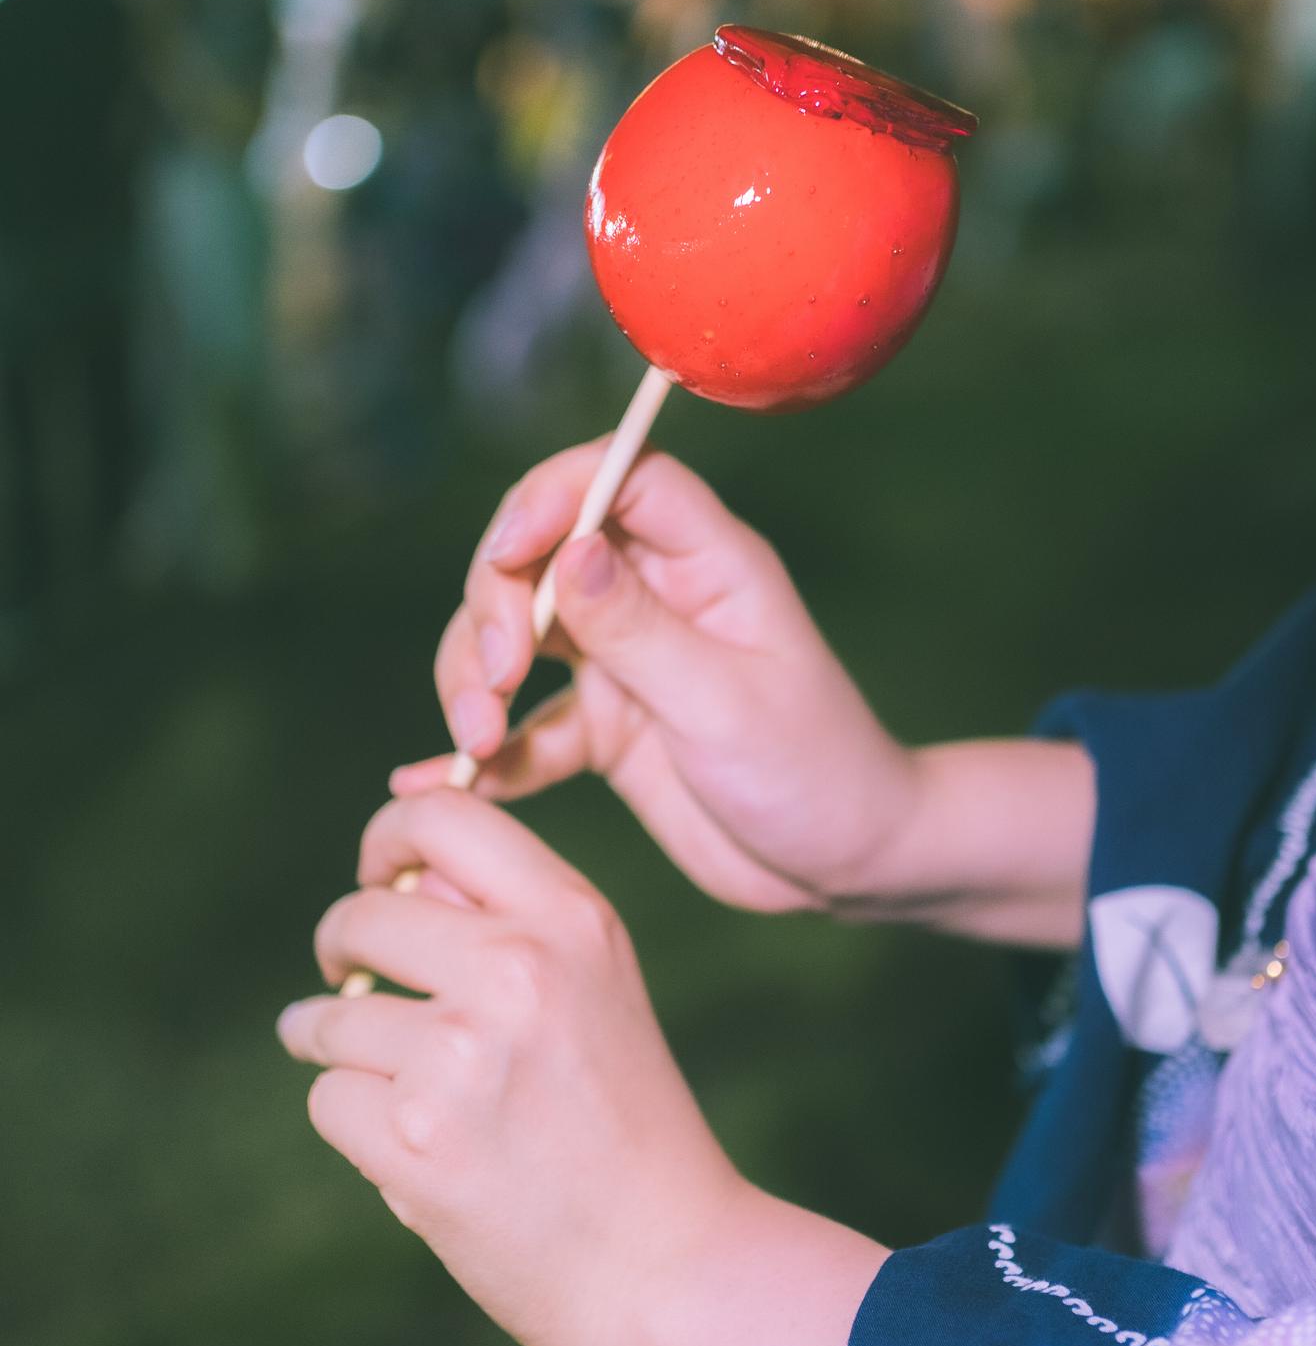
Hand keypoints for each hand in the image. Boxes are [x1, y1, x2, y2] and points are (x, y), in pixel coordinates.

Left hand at [278, 790, 740, 1345]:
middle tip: (350, 981)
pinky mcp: (415, 1137)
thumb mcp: (597, 987)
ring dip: (336, 1048)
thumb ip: (506, 921)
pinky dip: (354, 1126)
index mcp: (573, 917)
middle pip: (361, 915)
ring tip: (393, 1087)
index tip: (375, 876)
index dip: (387, 835)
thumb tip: (394, 878)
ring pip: (330, 1017)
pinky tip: (409, 1149)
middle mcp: (518, 967)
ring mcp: (461, 1052)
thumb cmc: (625, 1122)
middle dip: (340, 950)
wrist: (670, 1263)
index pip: (442, 816)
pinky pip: (329, 1098)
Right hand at [392, 443, 923, 915]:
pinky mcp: (603, 726)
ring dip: (476, 677)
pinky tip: (441, 783)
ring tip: (475, 744)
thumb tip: (570, 550)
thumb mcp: (725, 703)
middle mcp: (657, 595)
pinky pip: (522, 724)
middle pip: (542, 553)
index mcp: (707, 562)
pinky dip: (483, 750)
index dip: (551, 497)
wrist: (843, 864)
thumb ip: (640, 632)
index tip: (504, 554)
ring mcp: (623, 659)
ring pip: (515, 634)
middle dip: (494, 605)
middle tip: (496, 678)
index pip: (618, 480)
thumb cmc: (814, 771)